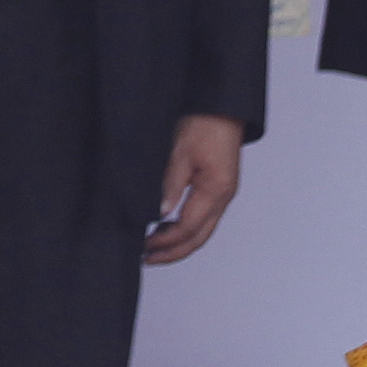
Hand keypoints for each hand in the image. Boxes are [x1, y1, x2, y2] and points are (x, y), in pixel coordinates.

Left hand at [144, 113, 242, 264]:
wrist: (222, 107)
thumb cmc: (203, 125)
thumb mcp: (180, 153)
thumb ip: (170, 184)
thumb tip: (160, 214)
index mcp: (215, 190)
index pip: (189, 228)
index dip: (166, 242)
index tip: (144, 248)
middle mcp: (223, 197)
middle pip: (199, 237)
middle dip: (174, 252)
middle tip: (147, 259)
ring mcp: (223, 193)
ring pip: (203, 230)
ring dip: (180, 243)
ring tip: (154, 249)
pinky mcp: (218, 187)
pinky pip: (204, 217)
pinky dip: (186, 229)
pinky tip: (168, 228)